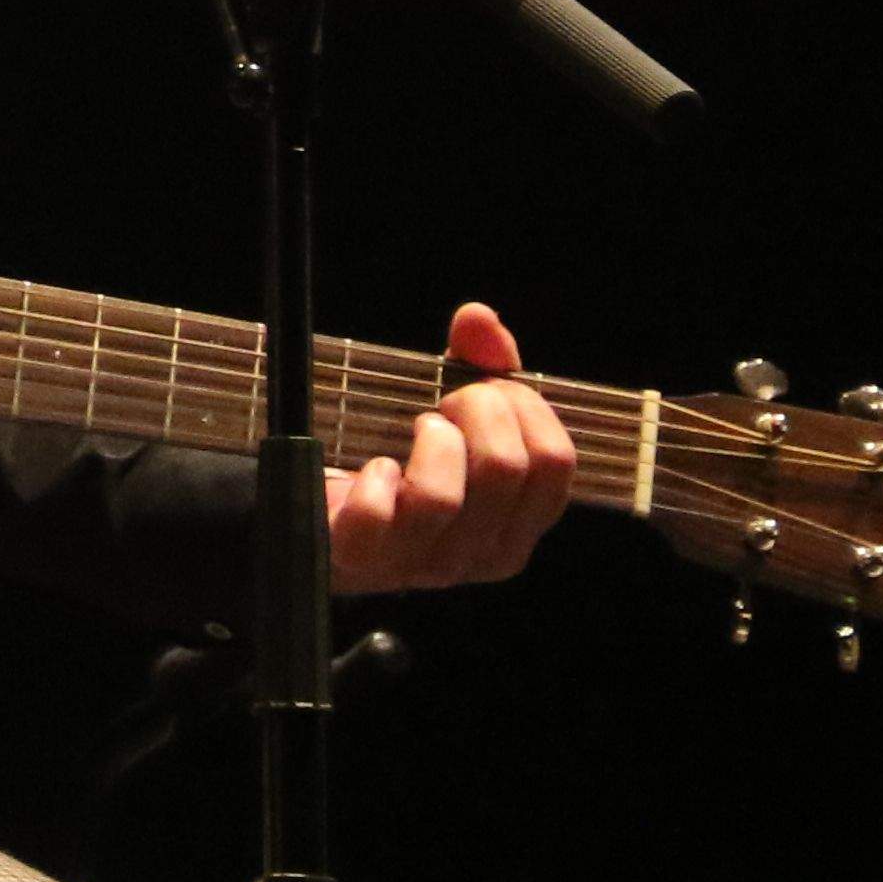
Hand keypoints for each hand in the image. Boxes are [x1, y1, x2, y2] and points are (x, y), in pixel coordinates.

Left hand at [326, 300, 575, 591]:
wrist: (328, 514)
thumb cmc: (404, 459)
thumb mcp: (453, 410)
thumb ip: (477, 363)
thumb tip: (478, 318)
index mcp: (520, 523)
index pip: (555, 461)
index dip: (525, 405)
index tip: (489, 386)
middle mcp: (482, 552)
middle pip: (505, 467)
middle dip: (475, 408)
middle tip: (444, 402)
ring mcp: (423, 563)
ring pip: (442, 496)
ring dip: (428, 441)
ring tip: (415, 428)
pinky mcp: (363, 560)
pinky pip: (376, 517)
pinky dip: (373, 481)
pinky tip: (374, 469)